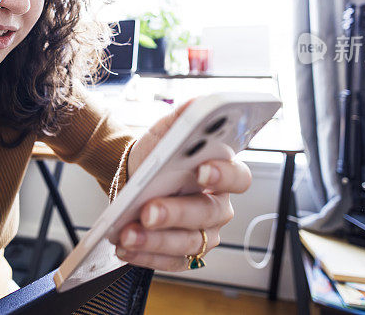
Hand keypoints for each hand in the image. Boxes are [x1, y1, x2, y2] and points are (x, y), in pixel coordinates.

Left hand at [118, 99, 252, 271]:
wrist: (133, 177)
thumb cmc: (159, 156)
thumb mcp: (166, 132)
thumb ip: (183, 118)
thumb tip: (199, 103)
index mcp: (223, 173)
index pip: (239, 177)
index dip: (224, 174)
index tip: (202, 168)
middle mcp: (218, 207)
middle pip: (208, 214)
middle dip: (176, 213)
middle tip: (148, 210)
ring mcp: (202, 234)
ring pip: (187, 243)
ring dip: (155, 240)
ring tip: (128, 233)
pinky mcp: (182, 255)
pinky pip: (169, 262)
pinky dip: (145, 257)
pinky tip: (125, 248)